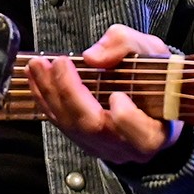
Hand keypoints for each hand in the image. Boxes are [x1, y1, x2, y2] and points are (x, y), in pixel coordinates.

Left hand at [26, 24, 183, 165]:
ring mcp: (104, 148)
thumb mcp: (151, 51)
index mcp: (155, 132)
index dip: (126, 117)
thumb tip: (92, 57)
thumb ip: (125, 46)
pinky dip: (45, 100)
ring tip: (37, 67)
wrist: (155, 95)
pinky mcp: (85, 142)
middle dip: (69, 93)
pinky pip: (61, 124)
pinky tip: (36, 79)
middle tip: (56, 64)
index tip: (117, 94)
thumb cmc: (157, 77)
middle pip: (94, 127)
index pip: (141, 135)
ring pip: (72, 127)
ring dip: (50, 94)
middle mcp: (128, 147)